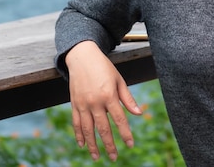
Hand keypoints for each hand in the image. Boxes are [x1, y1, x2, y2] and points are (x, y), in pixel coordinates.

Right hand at [65, 40, 141, 161]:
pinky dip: (79, 135)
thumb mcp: (118, 79)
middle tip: (114, 158)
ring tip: (96, 157)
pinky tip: (82, 144)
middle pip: (103, 128)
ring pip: (88, 129)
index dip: (125, 133)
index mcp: (109, 95)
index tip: (130, 144)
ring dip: (92, 145)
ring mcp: (83, 103)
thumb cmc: (104, 67)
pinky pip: (76, 123)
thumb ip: (127, 98)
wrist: (82, 56)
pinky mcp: (74, 103)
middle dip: (109, 145)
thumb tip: (139, 113)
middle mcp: (95, 101)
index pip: (119, 119)